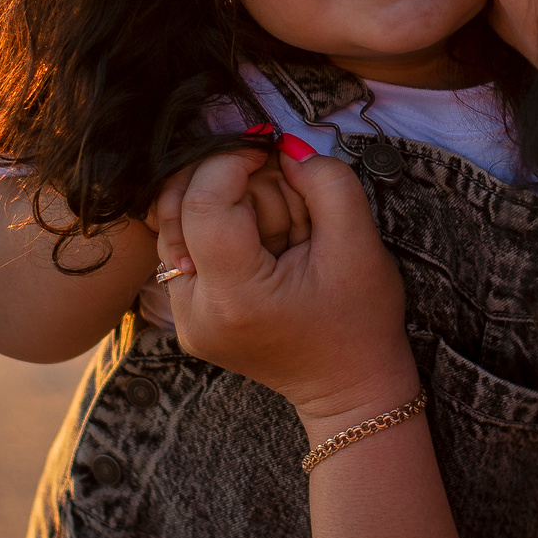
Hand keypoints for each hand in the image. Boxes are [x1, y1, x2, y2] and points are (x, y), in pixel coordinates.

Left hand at [153, 146, 417, 427]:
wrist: (350, 388)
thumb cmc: (361, 321)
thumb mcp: (361, 243)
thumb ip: (326, 182)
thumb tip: (283, 149)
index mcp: (236, 297)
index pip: (203, 202)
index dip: (231, 160)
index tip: (269, 152)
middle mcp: (194, 311)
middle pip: (182, 206)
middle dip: (233, 186)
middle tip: (288, 208)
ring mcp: (184, 317)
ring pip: (175, 221)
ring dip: (224, 206)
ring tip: (276, 231)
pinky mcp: (184, 315)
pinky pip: (183, 245)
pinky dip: (218, 230)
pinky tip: (260, 246)